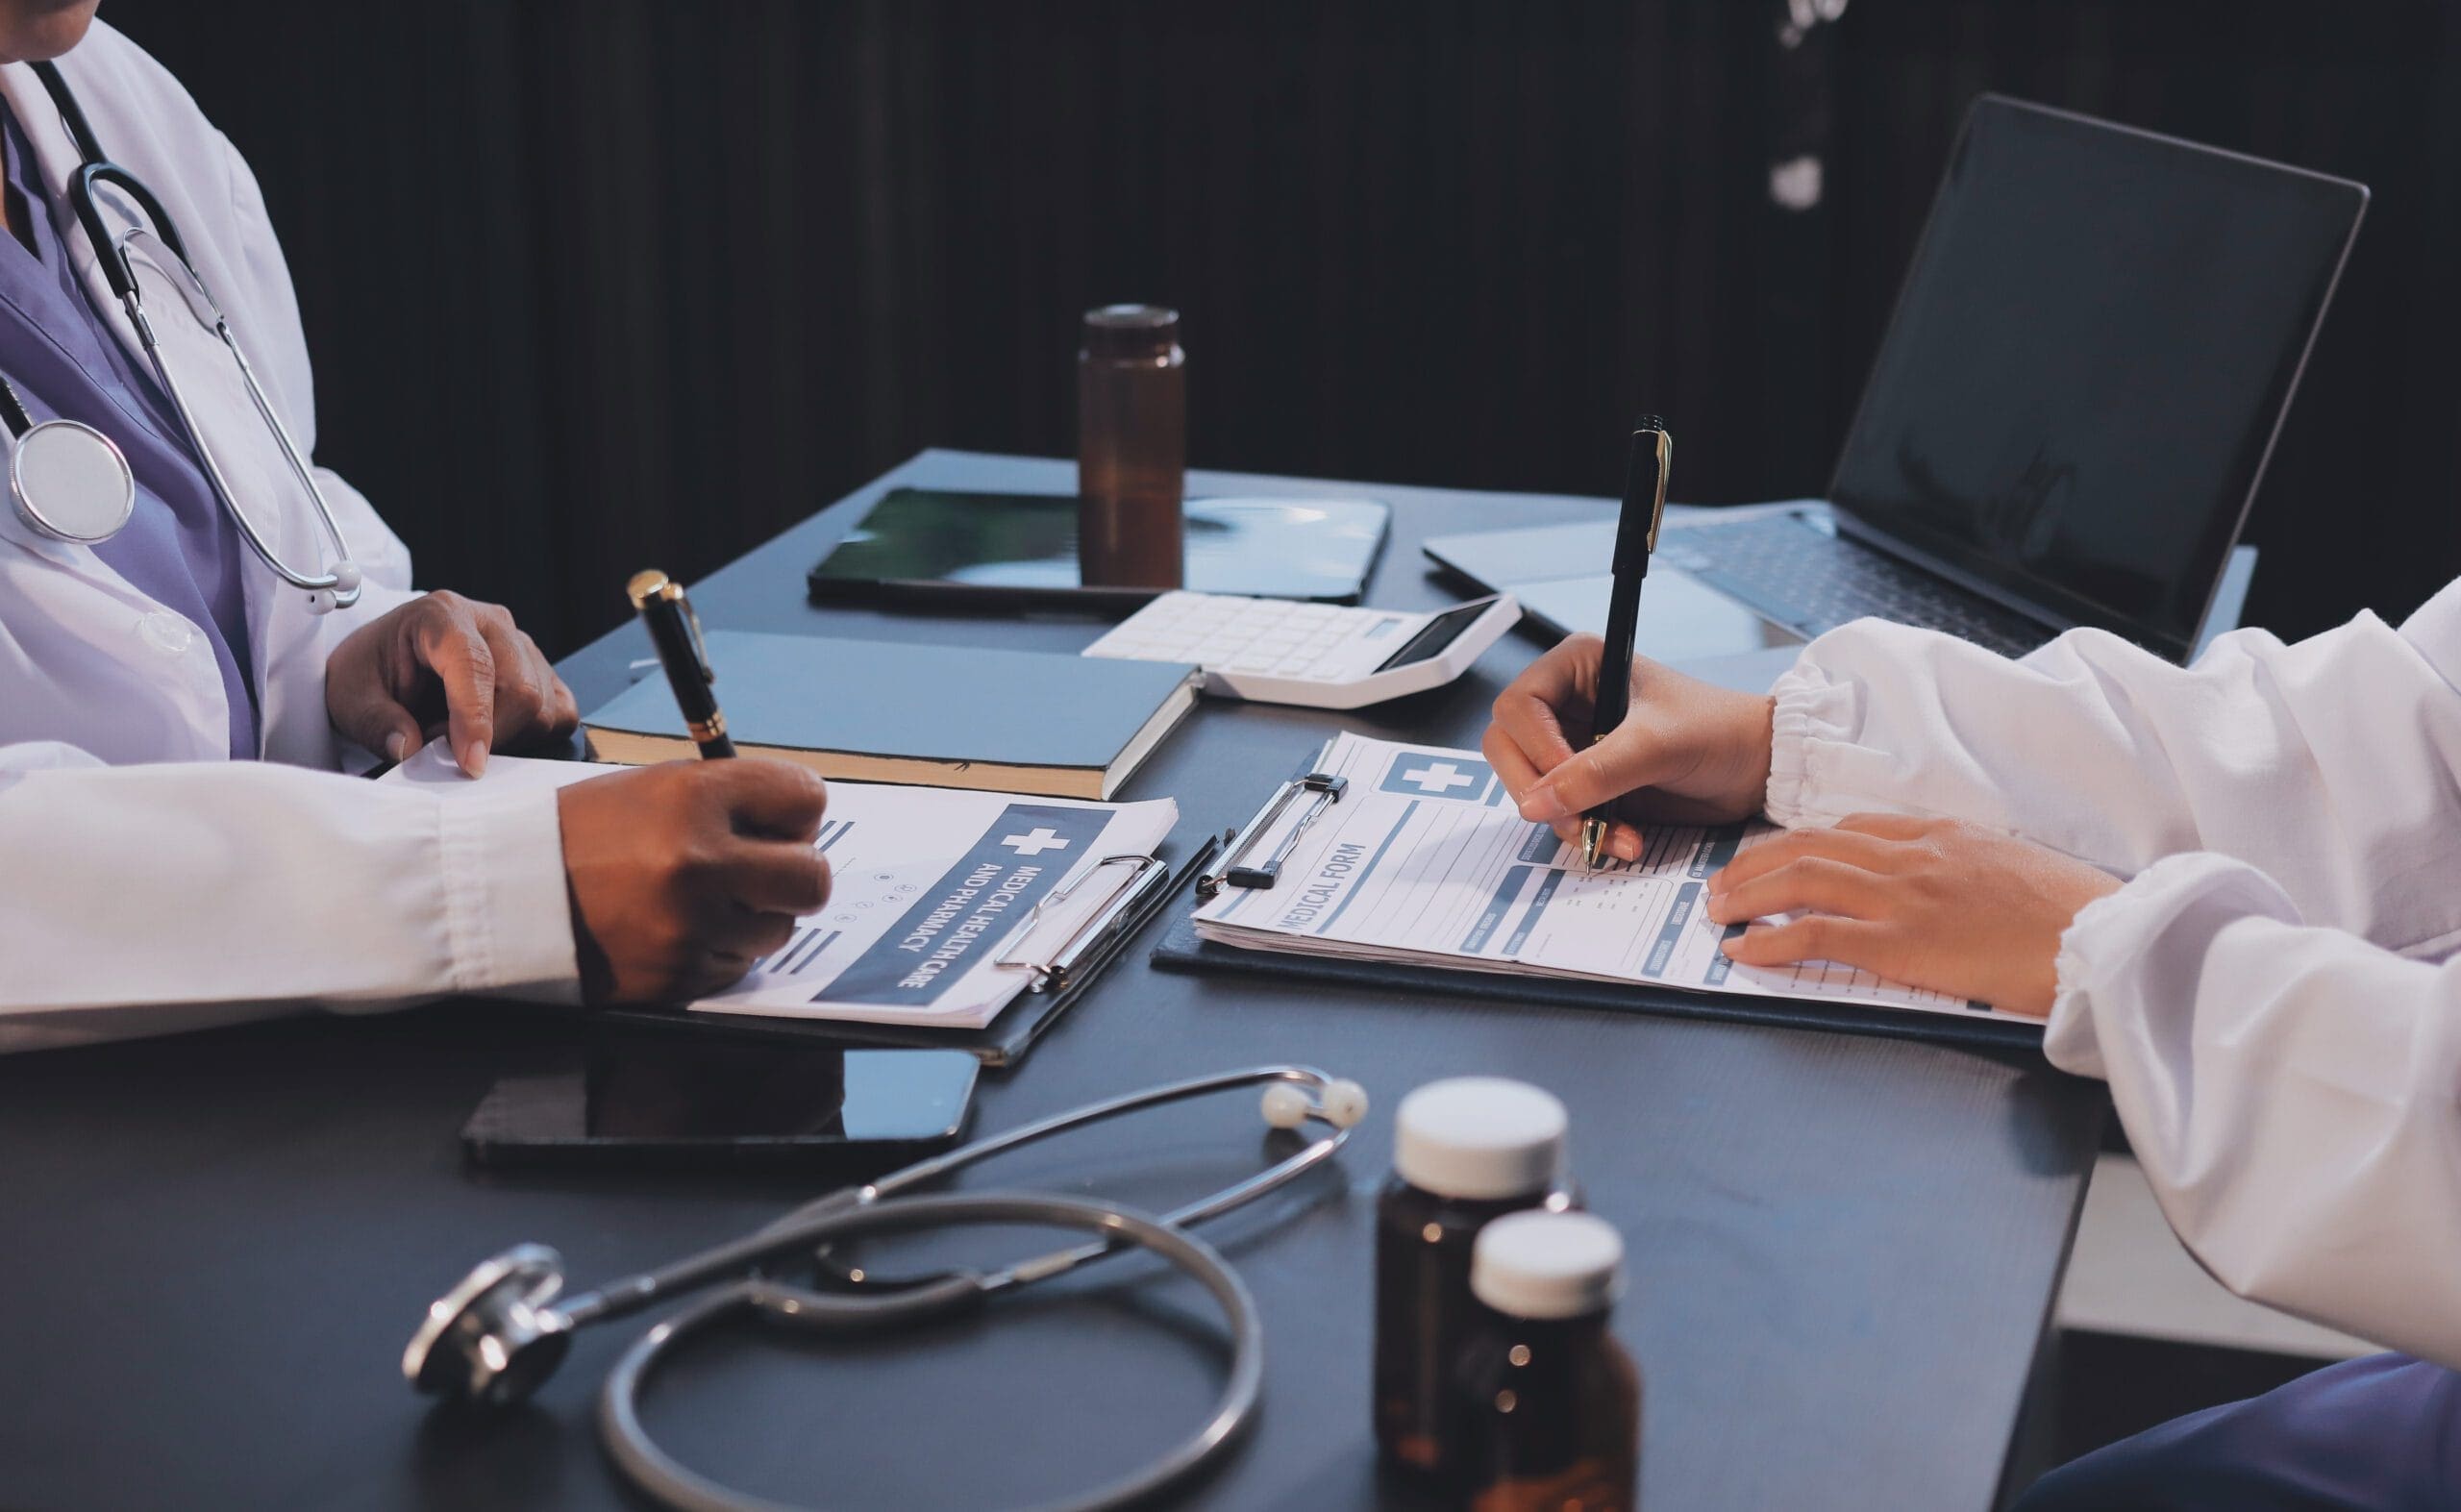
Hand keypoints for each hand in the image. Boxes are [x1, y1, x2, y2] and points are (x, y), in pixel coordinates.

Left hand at [326, 590, 579, 773]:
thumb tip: (410, 749)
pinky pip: (561, 710)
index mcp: (442, 614)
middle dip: (491, 736)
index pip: (475, 665)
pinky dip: (536, 734)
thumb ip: (376, 723)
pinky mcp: (541, 669)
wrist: (384, 664)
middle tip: (446, 754)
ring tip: (461, 737)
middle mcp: (491, 622)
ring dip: (508, 739)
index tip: (469, 764)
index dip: (475, 719)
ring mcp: (521, 644)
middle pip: (522, 689)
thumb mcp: (349, 698)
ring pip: (544, 705)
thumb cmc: (370, 675)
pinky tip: (498, 736)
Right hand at [556, 760, 832, 1004]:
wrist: (509, 893)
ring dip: (753, 917)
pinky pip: (738, 967)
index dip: (797, 814)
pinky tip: (677, 929)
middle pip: (813, 878)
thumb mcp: (658, 787)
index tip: (778, 823)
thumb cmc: (588, 833)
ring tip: (701, 900)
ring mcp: (691, 926)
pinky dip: (719, 950)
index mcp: (696, 798)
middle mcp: (700, 862)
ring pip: (778, 929)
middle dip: (795, 874)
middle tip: (763, 871)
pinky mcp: (679, 977)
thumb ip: (734, 800)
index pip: (807, 798)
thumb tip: (803, 826)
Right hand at [1484, 634, 1775, 861]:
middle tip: (1574, 818)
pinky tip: (1623, 838)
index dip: (1533, 747)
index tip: (1564, 781)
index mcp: (1577, 667)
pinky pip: (1557, 813)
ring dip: (1566, 820)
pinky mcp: (1586, 784)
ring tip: (1613, 834)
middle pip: (1507, 747)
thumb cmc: (1719, 730)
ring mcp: (1573, 746)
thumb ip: (1596, 771)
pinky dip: (1583, 832)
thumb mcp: (1657, 744)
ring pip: (1529, 787)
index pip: (1517, 705)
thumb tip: (1536, 803)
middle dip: (1538, 791)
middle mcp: (1566, 704)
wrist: (1758, 767)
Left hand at [1704, 815, 2120, 1016]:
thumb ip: (1966, 868)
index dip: (1802, 842)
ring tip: (1718, 909)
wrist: (2105, 935)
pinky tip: (1746, 949)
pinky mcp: (1903, 942)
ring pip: (1802, 878)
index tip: (1776, 856)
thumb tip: (1942, 887)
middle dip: (1757, 862)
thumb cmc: (2072, 912)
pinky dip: (1771, 939)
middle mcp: (1914, 855)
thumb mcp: (2013, 868)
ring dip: (1748, 893)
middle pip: (1812, 844)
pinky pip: (1817, 934)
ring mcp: (1905, 896)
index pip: (1852, 827)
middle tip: (1724, 882)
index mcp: (1942, 834)